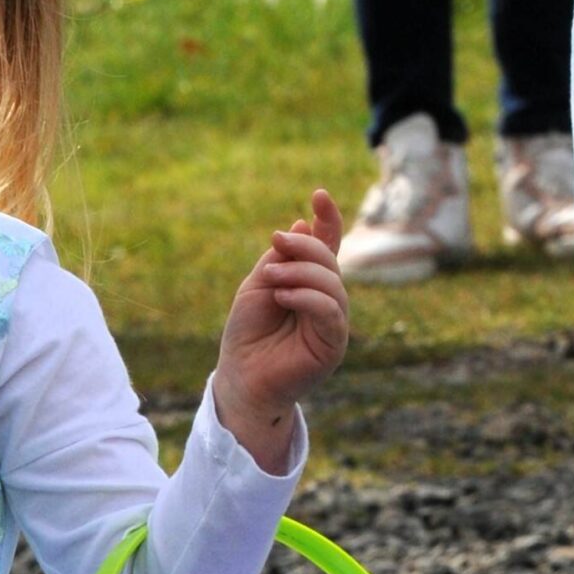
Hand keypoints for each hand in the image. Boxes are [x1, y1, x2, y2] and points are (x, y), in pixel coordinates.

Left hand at [212, 188, 348, 474]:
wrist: (240, 378)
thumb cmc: (247, 334)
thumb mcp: (258, 286)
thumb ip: (279, 259)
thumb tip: (301, 226)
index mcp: (310, 284)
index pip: (328, 246)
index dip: (328, 219)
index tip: (318, 194)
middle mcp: (326, 300)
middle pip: (330, 261)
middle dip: (305, 247)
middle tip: (275, 243)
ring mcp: (332, 322)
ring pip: (333, 284)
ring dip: (302, 272)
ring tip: (271, 277)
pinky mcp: (332, 344)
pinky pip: (330, 312)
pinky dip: (308, 297)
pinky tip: (283, 296)